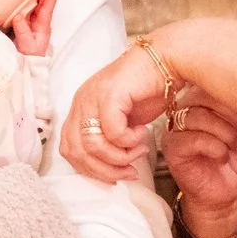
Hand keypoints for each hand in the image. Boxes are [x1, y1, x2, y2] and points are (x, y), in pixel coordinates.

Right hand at [8, 0, 58, 56]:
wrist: (25, 66)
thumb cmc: (28, 56)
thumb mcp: (26, 44)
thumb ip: (23, 30)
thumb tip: (19, 14)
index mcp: (42, 26)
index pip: (47, 9)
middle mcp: (39, 23)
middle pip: (43, 3)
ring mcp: (32, 23)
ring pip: (36, 5)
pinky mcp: (24, 24)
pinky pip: (27, 10)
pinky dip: (28, 0)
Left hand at [58, 44, 170, 183]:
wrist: (166, 60)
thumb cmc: (148, 89)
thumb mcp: (123, 120)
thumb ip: (110, 138)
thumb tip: (111, 167)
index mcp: (80, 108)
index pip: (69, 149)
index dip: (90, 169)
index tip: (114, 177)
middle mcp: (81, 102)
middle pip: (76, 151)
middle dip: (104, 170)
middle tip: (129, 171)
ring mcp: (92, 97)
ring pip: (91, 145)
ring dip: (118, 157)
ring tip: (138, 150)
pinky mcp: (110, 95)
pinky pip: (112, 132)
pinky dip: (128, 141)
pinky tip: (142, 133)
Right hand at [161, 100, 236, 237]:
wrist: (234, 190)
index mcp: (204, 96)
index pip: (212, 80)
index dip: (236, 93)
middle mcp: (187, 108)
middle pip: (202, 94)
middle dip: (232, 112)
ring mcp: (176, 127)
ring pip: (196, 116)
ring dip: (223, 131)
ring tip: (232, 144)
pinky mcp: (172, 148)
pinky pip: (190, 138)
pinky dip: (213, 146)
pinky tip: (221, 155)